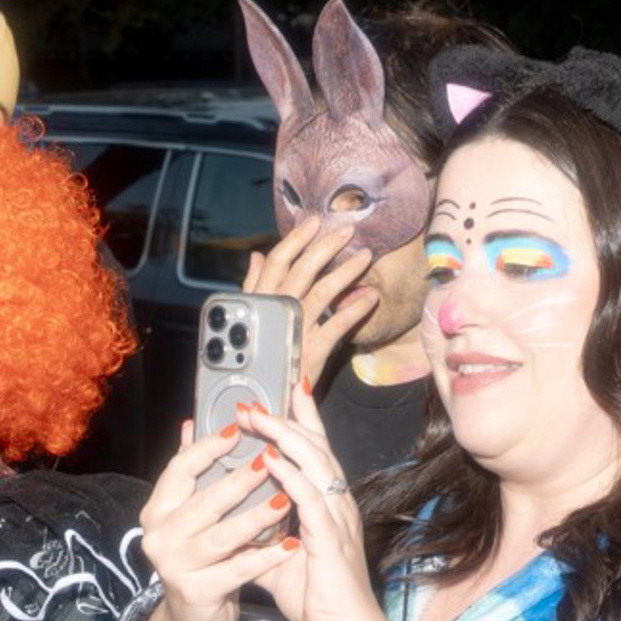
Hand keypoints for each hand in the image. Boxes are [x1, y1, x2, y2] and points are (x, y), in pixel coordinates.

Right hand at [130, 419, 292, 620]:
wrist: (194, 616)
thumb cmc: (199, 556)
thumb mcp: (190, 512)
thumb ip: (189, 470)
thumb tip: (191, 423)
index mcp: (157, 510)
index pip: (179, 470)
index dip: (207, 449)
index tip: (239, 430)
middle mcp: (159, 537)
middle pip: (202, 502)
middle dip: (238, 480)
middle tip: (271, 460)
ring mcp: (175, 566)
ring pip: (221, 536)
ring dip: (255, 517)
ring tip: (285, 501)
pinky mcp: (197, 592)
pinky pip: (237, 570)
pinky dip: (266, 557)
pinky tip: (290, 545)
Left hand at [238, 402, 402, 620]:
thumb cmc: (317, 597)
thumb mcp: (278, 561)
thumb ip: (260, 540)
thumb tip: (232, 533)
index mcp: (326, 504)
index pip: (315, 453)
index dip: (301, 422)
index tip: (280, 395)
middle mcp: (336, 503)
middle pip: (315, 447)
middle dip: (284, 420)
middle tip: (252, 402)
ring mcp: (336, 516)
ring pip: (315, 463)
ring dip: (284, 437)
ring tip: (257, 418)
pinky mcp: (331, 536)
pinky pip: (310, 498)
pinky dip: (291, 475)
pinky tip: (271, 460)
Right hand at [241, 217, 380, 394]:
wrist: (263, 398)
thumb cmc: (259, 355)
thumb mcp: (250, 317)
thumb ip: (252, 286)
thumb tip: (255, 256)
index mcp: (259, 301)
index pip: (276, 262)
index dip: (296, 239)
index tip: (314, 222)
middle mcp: (274, 312)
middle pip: (303, 270)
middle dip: (327, 246)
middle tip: (348, 231)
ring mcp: (294, 331)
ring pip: (323, 292)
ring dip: (348, 272)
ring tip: (366, 257)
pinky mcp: (311, 351)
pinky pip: (338, 325)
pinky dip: (356, 309)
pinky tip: (370, 297)